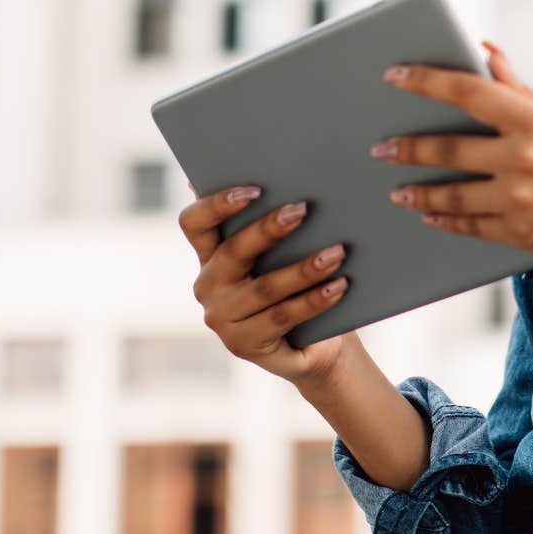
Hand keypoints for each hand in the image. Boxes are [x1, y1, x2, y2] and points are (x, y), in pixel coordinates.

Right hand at [179, 180, 358, 387]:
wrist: (313, 346)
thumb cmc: (297, 286)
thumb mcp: (283, 255)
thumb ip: (274, 226)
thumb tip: (294, 187)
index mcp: (209, 254)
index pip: (194, 223)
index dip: (216, 204)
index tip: (254, 189)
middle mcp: (208, 284)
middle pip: (233, 252)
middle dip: (269, 229)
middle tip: (302, 210)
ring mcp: (222, 318)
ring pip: (264, 288)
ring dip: (303, 269)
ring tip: (337, 253)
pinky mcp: (243, 344)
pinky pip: (282, 317)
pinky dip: (313, 300)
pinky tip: (338, 286)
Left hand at [372, 40, 532, 275]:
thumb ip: (522, 93)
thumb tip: (487, 53)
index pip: (469, 92)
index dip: (426, 81)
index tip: (395, 74)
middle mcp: (526, 159)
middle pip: (449, 150)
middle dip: (408, 148)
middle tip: (380, 148)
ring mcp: (522, 201)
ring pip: (453, 196)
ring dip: (419, 192)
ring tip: (398, 191)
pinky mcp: (522, 236)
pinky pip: (471, 227)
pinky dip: (446, 221)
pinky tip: (431, 216)